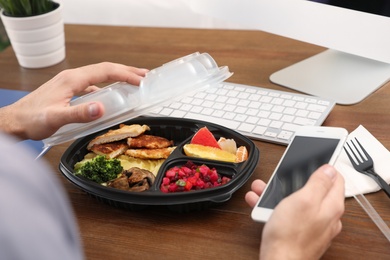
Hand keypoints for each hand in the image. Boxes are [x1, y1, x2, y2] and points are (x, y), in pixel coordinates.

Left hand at [0, 62, 147, 139]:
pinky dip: (108, 86)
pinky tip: (111, 95)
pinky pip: (93, 84)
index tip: (141, 81)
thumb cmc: (32, 119)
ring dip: (118, 77)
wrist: (14, 121)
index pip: (105, 71)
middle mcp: (73, 77)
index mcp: (73, 79)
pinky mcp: (69, 90)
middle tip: (145, 75)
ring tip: (134, 82)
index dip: (125, 74)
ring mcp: (71, 83)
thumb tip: (101, 108)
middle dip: (127, 71)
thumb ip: (79, 113)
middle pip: (105, 69)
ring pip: (100, 76)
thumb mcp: (56, 118)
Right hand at [246, 164, 344, 259]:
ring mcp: (314, 226)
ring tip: (264, 190)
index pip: (336, 179)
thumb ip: (318, 183)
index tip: (314, 161)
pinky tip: (263, 206)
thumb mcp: (303, 200)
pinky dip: (277, 208)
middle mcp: (326, 216)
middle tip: (283, 177)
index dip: (325, 167)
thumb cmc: (290, 235)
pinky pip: (290, 214)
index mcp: (331, 206)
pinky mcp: (301, 233)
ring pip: (298, 202)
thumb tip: (329, 169)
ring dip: (281, 194)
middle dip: (296, 181)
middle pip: (315, 190)